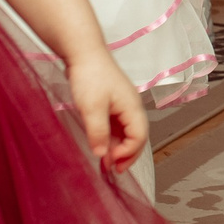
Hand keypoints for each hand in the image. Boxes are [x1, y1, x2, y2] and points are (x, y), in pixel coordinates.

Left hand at [65, 49, 147, 171]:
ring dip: (118, 148)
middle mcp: (132, 107)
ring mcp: (123, 105)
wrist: (83, 52)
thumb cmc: (90, 76)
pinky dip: (112, 138)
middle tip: (112, 170)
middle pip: (137, 136)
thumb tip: (102, 154)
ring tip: (105, 161)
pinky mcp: (113, 103)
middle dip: (126, 155)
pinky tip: (101, 144)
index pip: (139, 137)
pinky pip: (117, 125)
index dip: (127, 152)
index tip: (109, 161)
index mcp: (133, 107)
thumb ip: (98, 133)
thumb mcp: (92, 108)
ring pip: (127, 132)